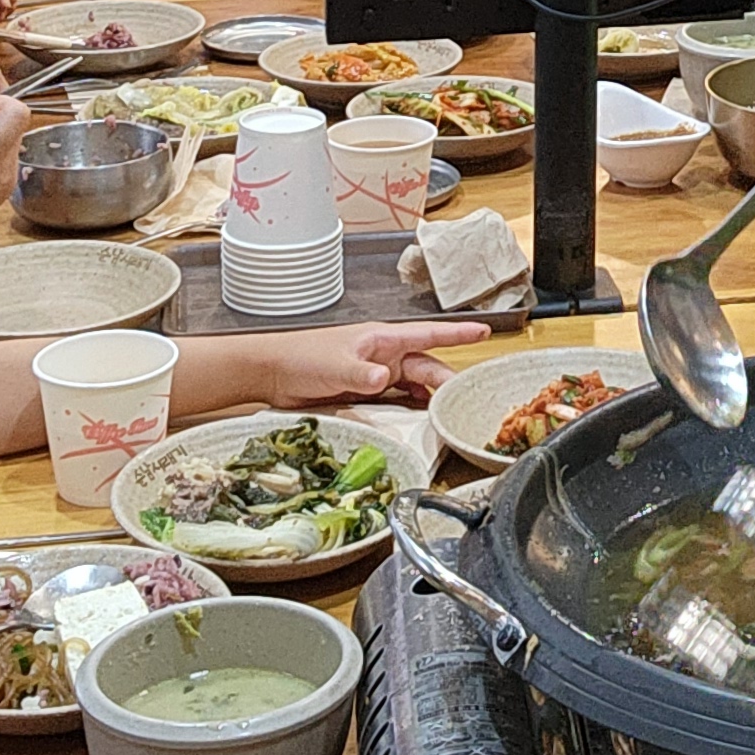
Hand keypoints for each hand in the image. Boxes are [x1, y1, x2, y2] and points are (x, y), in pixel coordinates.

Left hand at [250, 319, 487, 406]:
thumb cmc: (300, 357)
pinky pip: (397, 401)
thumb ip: (360, 373)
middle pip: (426, 368)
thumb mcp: (334, 365)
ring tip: (447, 416)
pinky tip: (418, 423)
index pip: (427, 335)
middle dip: (447, 382)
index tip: (483, 331)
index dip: (457, 333)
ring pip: (414, 387)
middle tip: (464, 401)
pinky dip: (409, 411)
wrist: (271, 373)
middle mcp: (383, 356)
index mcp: (381, 340)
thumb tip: (385, 377)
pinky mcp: (365, 394)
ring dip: (429, 399)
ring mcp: (375, 376)